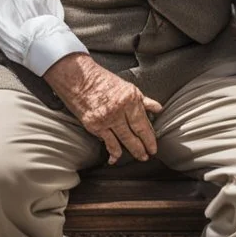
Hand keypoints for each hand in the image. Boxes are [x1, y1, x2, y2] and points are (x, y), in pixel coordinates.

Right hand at [44, 53, 162, 163]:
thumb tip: (158, 108)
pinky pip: (107, 142)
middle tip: (148, 155)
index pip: (143, 123)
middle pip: (135, 134)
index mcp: (130, 99)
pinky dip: (112, 152)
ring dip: (133, 151)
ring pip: (123, 141)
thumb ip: (143, 100)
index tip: (153, 146)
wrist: (77, 77)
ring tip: (139, 156)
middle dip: (143, 148)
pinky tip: (115, 158)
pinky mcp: (94, 125)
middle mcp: (119, 110)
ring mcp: (106, 119)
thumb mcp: (126, 86)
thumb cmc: (100, 79)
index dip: (150, 138)